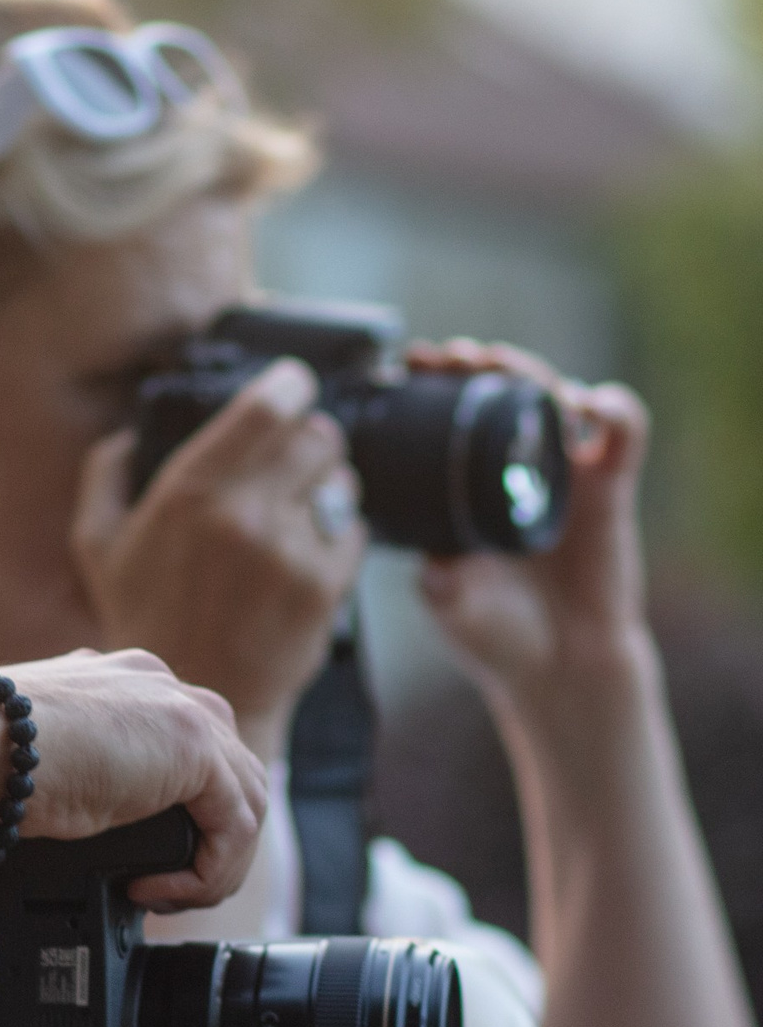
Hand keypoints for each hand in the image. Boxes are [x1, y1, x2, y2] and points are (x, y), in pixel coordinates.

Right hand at [0, 647, 268, 912]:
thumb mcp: (23, 776)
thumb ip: (52, 792)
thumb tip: (17, 858)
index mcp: (111, 685)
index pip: (176, 748)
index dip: (171, 814)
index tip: (133, 865)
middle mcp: (153, 686)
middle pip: (224, 772)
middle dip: (204, 841)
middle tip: (158, 890)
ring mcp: (180, 710)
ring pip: (243, 801)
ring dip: (212, 864)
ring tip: (161, 898)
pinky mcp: (195, 746)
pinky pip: (236, 825)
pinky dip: (207, 872)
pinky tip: (155, 892)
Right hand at [73, 354, 365, 750]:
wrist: (191, 699)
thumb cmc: (144, 619)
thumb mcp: (96, 548)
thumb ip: (106, 476)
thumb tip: (129, 431)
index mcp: (188, 493)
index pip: (266, 405)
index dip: (290, 384)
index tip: (293, 384)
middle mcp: (242, 515)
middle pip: (317, 434)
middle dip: (311, 439)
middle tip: (297, 456)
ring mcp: (289, 551)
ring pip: (342, 478)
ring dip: (328, 483)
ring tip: (300, 508)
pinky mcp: (324, 585)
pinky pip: (353, 529)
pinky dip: (337, 533)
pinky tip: (304, 554)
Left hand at [410, 343, 656, 714]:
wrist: (557, 669)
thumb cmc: (495, 636)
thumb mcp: (446, 598)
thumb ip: (430, 569)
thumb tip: (410, 542)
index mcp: (469, 489)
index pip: (454, 420)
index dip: (434, 390)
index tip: (406, 371)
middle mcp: (517, 471)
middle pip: (503, 395)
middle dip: (477, 367)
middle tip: (450, 357)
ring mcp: (565, 473)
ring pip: (557, 399)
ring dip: (533, 373)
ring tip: (502, 367)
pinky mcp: (610, 486)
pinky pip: (621, 431)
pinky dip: (611, 408)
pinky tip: (587, 404)